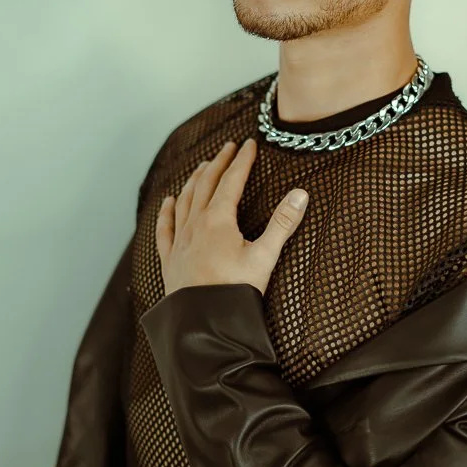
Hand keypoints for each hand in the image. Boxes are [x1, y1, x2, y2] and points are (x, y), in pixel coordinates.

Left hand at [155, 138, 308, 297]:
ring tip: (203, 166)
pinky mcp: (170, 259)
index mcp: (219, 220)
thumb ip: (282, 224)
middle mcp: (196, 225)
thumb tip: (300, 194)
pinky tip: (168, 201)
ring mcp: (181, 241)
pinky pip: (165, 228)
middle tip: (228, 147)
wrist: (202, 323)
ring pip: (185, 200)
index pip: (231, 181)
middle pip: (206, 184)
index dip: (242, 161)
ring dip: (194, 180)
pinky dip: (166, 211)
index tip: (249, 144)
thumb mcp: (264, 257)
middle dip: (219, 163)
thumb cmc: (234, 292)